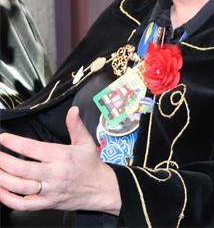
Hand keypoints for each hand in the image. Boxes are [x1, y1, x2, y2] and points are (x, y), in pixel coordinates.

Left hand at [0, 106, 120, 214]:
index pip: (33, 148)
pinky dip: (7, 199)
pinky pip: (23, 204)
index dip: (14, 143)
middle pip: (21, 168)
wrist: (101, 189)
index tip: (3, 139)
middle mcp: (54, 174)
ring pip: (19, 187)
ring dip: (2, 178)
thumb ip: (76, 126)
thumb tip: (73, 110)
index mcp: (62, 156)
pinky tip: (0, 191)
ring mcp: (49, 190)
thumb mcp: (86, 143)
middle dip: (3, 161)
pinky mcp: (46, 203)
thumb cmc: (91, 166)